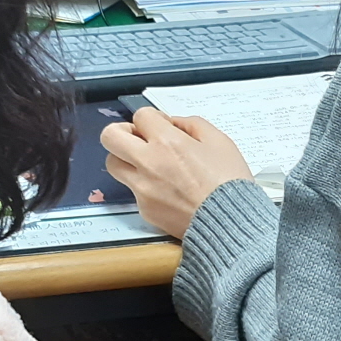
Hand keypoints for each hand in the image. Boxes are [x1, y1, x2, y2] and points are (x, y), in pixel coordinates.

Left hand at [100, 107, 253, 240]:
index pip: (140, 116)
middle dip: (122, 132)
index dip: (152, 118)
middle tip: (137, 138)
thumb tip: (174, 123)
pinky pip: (133, 190)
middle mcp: (148, 163)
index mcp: (168, 143)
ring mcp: (143, 189)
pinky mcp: (144, 210)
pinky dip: (144, 185)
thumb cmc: (229, 183)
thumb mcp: (220, 142)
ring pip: (113, 165)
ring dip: (126, 159)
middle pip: (110, 137)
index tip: (161, 126)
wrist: (230, 224)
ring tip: (147, 163)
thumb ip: (192, 125)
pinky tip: (166, 189)